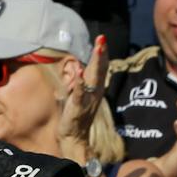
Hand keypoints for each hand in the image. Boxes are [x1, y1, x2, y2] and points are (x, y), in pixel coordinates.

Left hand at [57, 35, 109, 158]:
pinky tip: (80, 74)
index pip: (100, 68)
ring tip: (98, 49)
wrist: (74, 138)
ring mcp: (88, 100)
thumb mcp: (78, 97)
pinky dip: (80, 84)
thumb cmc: (75, 117)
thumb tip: (77, 72)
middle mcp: (95, 93)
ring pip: (93, 79)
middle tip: (102, 39)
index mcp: (95, 89)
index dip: (102, 54)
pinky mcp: (78, 108)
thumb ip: (79, 84)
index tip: (102, 40)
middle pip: (100, 70)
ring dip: (95, 63)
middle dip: (101, 53)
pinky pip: (80, 95)